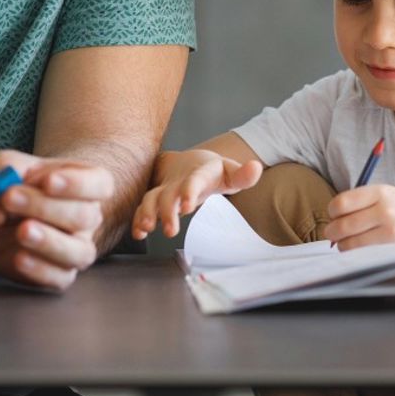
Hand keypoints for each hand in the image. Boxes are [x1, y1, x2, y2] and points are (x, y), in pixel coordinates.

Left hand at [0, 150, 115, 290]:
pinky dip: (41, 270)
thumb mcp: (9, 167)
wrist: (8, 221)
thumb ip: (8, 169)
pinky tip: (19, 258)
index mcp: (88, 185)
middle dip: (46, 207)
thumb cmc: (16, 187)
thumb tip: (7, 184)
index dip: (77, 184)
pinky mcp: (61, 274)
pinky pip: (61, 277)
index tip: (47, 180)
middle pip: (84, 215)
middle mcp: (90, 217)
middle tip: (10, 198)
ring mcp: (78, 248)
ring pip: (79, 251)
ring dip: (50, 241)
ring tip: (22, 231)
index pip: (100, 184)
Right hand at [132, 149, 262, 238]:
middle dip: (167, 211)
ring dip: (147, 214)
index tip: (187, 206)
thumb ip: (243, 175)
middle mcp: (179, 181)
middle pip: (169, 194)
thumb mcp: (230, 172)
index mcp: (199, 173)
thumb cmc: (213, 172)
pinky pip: (143, 207)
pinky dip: (138, 219)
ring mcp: (165, 190)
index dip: (189, 191)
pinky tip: (138, 233)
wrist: (189, 162)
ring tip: (146, 229)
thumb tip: (256, 167)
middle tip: (170, 231)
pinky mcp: (156, 200)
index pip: (194, 181)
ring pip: (151, 199)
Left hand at [324, 185, 394, 250]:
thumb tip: (334, 217)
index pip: (341, 203)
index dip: (332, 211)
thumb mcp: (391, 194)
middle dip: (332, 231)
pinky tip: (362, 250)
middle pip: (342, 226)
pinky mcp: (394, 250)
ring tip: (348, 242)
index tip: (334, 214)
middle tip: (333, 232)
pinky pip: (363, 255)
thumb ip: (364, 202)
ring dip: (343, 245)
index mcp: (382, 192)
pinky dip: (356, 254)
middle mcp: (385, 211)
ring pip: (349, 244)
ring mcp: (390, 233)